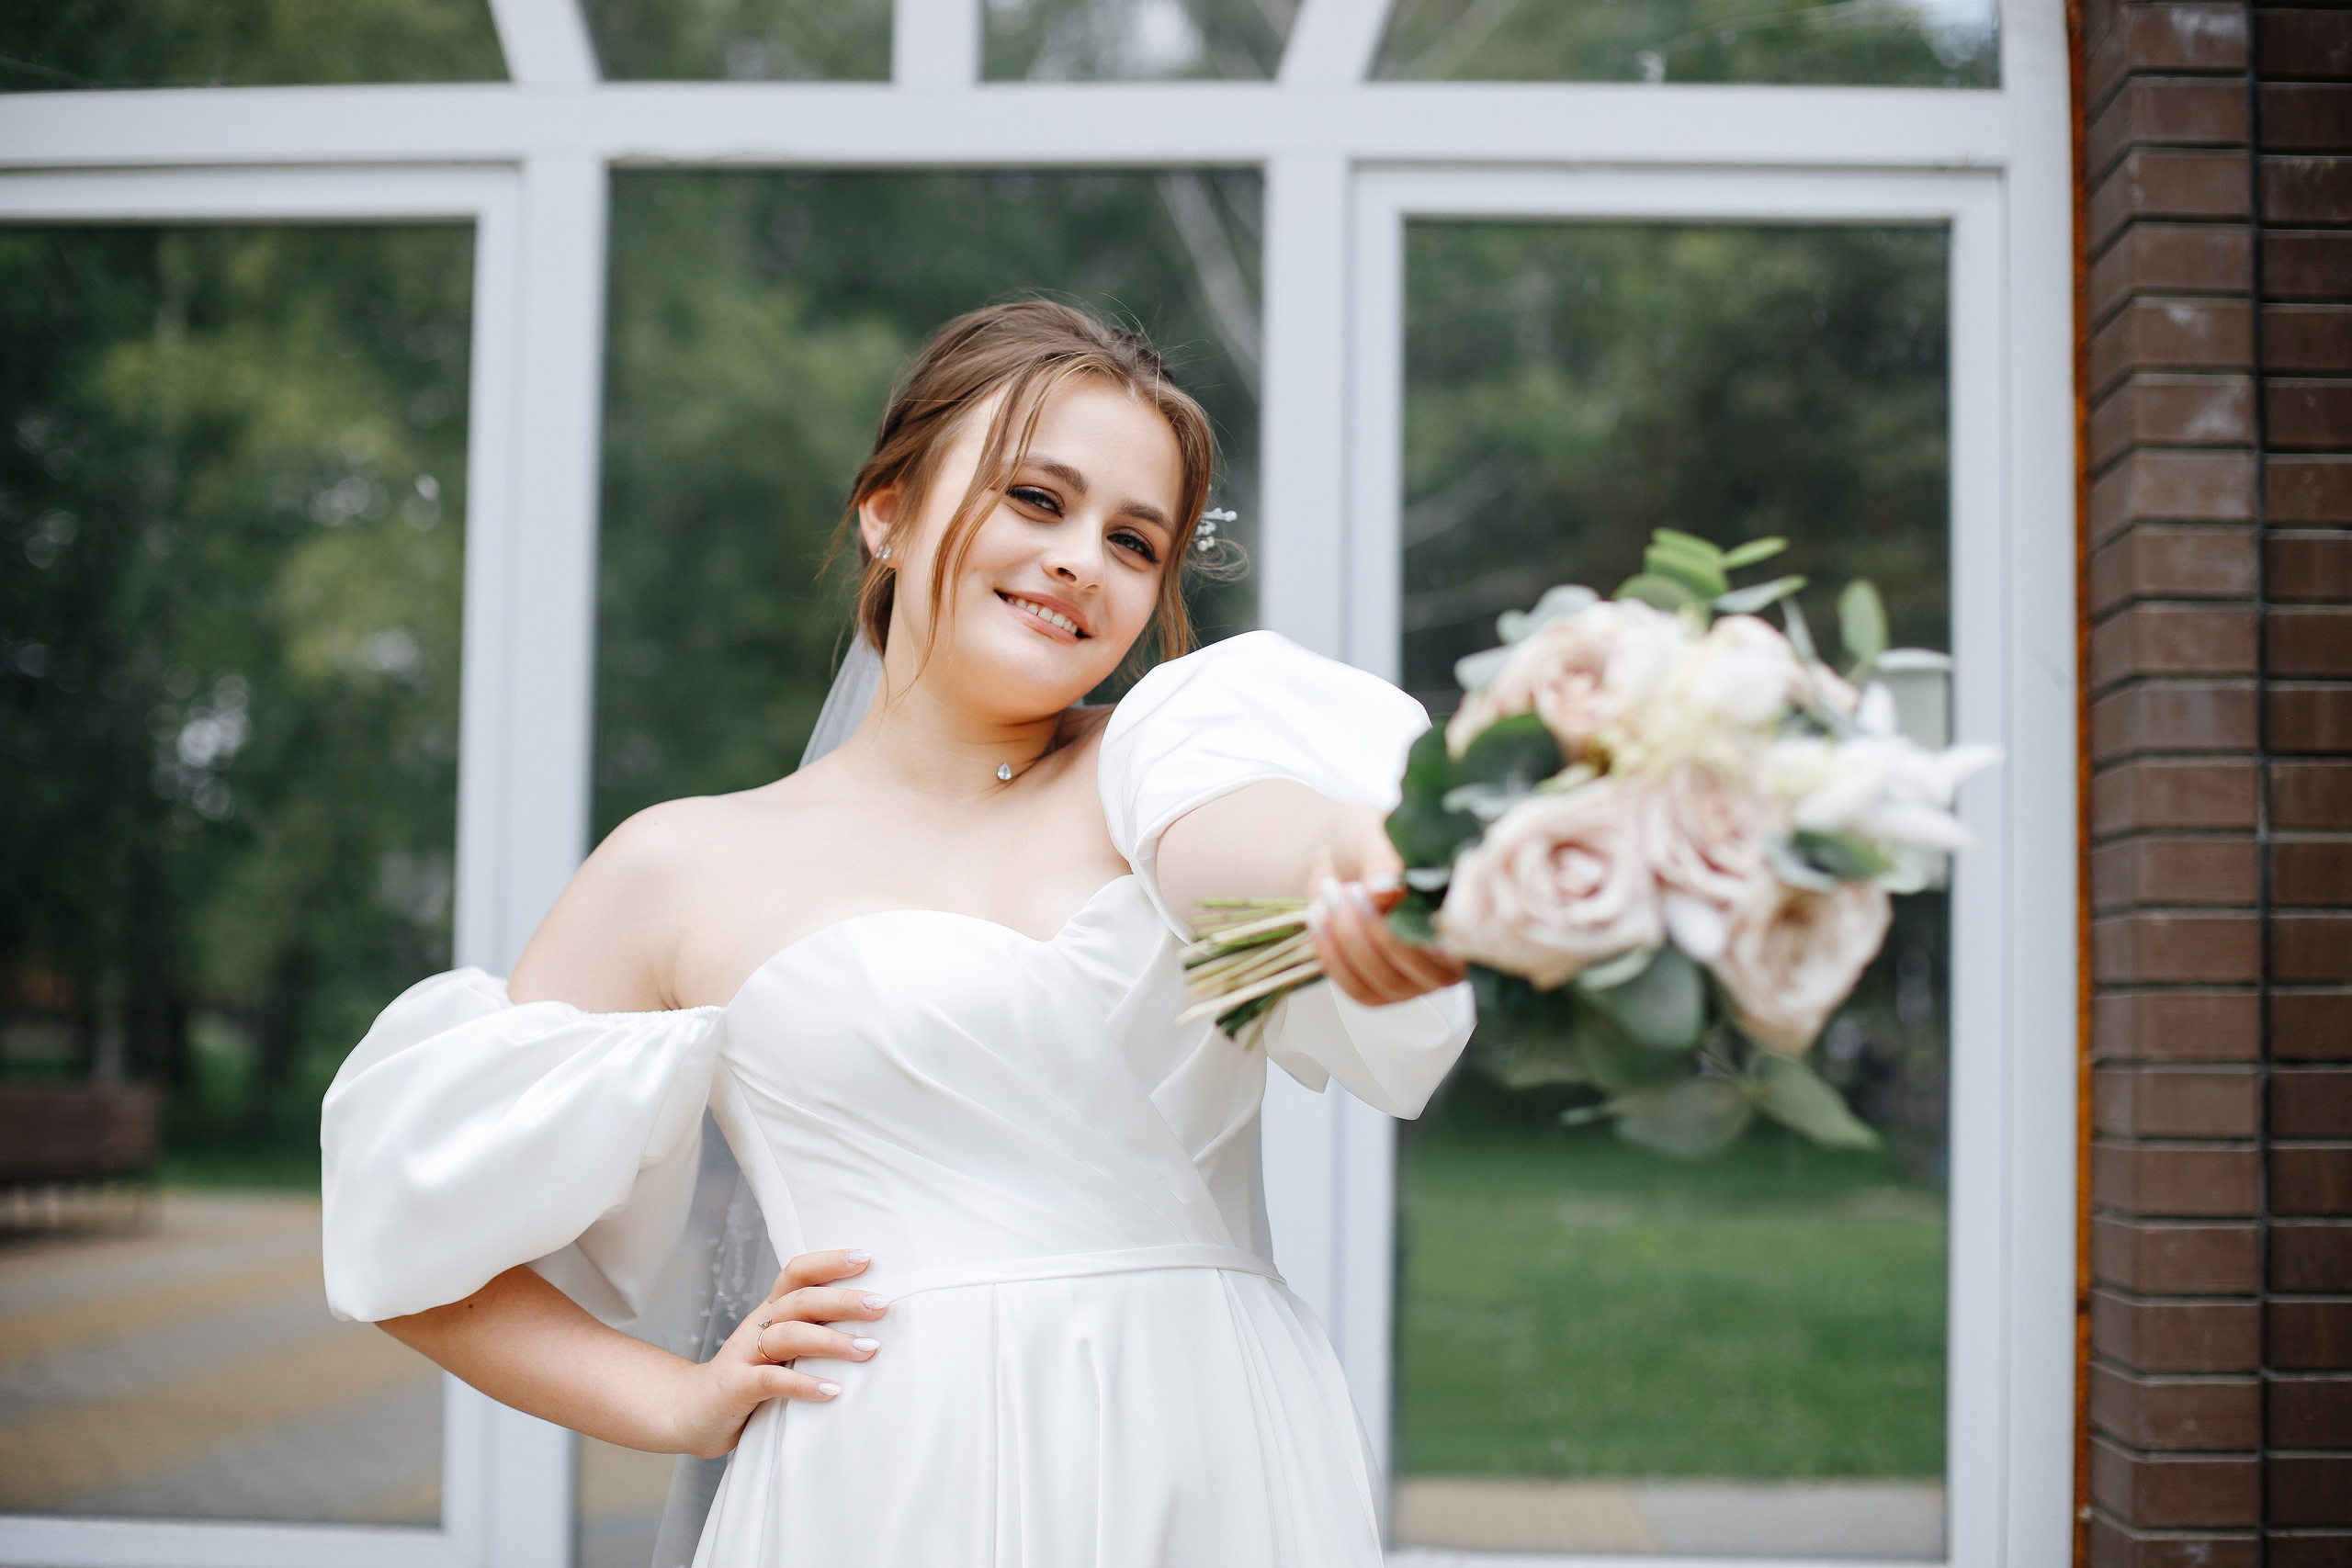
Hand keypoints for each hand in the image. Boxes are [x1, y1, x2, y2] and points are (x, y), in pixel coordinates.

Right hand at [668, 1248, 888, 1457]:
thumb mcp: (780, 1350)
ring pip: (789, 1335)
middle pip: (801, 1300)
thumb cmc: (747, 1379)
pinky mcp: (736, 1387)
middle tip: (882, 1304)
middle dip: (843, 1299)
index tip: (867, 1257)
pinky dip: (803, 1384)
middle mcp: (758, 1325)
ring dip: (832, 1340)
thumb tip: (873, 1327)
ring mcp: (744, 1355)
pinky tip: (832, 1390)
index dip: (829, 1261)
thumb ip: (813, 1334)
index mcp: (771, 1311)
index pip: (798, 1273)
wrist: (689, 1411)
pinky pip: (771, 1380)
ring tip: (868, 1349)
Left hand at [1305, 807, 1467, 1007]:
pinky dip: (1333, 957)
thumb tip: (1383, 891)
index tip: (1401, 907)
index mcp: (1467, 912)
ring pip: (1388, 981)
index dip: (1438, 933)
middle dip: (1381, 931)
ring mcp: (1418, 979)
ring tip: (1332, 895)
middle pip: (1425, 969)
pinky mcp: (1381, 990)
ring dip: (1351, 939)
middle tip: (1354, 890)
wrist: (1337, 855)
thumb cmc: (1371, 842)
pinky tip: (1319, 919)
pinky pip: (1360, 990)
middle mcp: (1451, 955)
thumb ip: (1385, 861)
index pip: (1467, 939)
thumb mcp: (1378, 836)